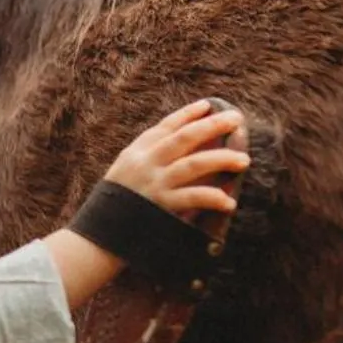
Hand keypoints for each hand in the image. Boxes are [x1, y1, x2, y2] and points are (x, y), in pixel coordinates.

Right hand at [101, 100, 248, 216]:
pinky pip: (193, 197)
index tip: (208, 105)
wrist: (98, 237)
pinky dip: (213, 197)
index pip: (165, 126)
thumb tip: (181, 150)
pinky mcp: (162, 205)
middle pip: (184, 138)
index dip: (187, 114)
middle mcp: (145, 164)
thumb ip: (147, 160)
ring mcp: (154, 184)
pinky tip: (229, 201)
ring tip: (244, 160)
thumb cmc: (115, 206)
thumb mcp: (124, 174)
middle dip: (212, 126)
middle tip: (236, 118)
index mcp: (136, 153)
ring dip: (221, 159)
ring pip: (194, 164)